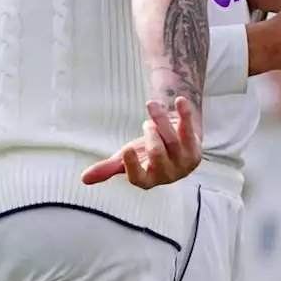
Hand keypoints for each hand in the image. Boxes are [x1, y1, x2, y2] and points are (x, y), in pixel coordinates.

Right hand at [81, 98, 202, 188]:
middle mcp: (167, 176)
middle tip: (147, 124)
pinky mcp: (196, 149)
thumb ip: (108, 169)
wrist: (177, 145)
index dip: (133, 164)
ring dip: (160, 119)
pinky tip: (179, 100)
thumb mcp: (127, 160)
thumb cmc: (148, 153)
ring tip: (152, 107)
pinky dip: (184, 114)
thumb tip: (83, 179)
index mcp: (148, 179)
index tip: (126, 148)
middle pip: (157, 153)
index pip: (138, 177)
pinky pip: (190, 130)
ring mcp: (184, 164)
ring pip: (173, 140)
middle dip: (150, 133)